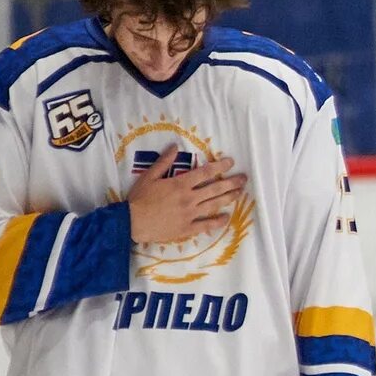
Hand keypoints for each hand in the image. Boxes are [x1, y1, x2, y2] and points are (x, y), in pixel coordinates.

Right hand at [128, 149, 243, 244]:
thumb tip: (174, 146)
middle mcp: (189, 198)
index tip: (231, 162)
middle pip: (215, 188)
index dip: (220, 166)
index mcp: (180, 184)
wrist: (131, 222)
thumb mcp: (149, 176)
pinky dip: (218, 221)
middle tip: (244, 178)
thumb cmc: (139, 198)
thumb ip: (164, 162)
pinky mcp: (187, 228)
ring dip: (229, 198)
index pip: (205, 173)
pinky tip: (227, 217)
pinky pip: (206, 225)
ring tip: (240, 193)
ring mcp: (190, 214)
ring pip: (214, 205)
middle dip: (232, 182)